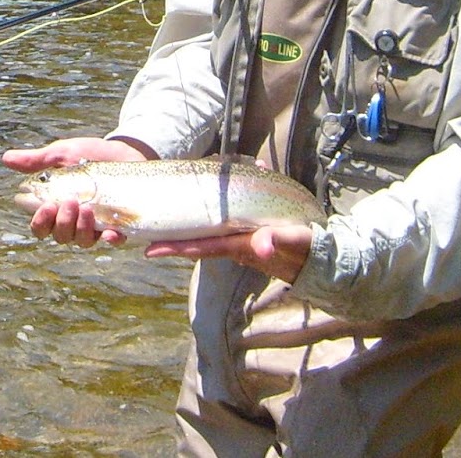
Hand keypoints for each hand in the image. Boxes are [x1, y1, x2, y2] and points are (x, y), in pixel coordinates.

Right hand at [0, 136, 151, 247]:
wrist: (124, 151)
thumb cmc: (89, 155)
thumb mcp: (62, 153)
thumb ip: (36, 160)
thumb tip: (5, 159)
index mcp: (55, 206)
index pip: (40, 226)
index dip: (40, 222)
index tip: (46, 205)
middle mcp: (73, 221)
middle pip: (60, 237)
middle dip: (62, 223)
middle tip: (69, 202)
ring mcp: (95, 225)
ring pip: (82, 241)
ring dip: (81, 229)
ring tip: (87, 209)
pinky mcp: (119, 225)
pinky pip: (113, 241)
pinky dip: (110, 239)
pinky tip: (110, 232)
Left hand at [145, 222, 313, 282]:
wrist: (320, 258)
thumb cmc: (307, 249)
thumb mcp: (296, 242)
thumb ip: (281, 241)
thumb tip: (266, 244)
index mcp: (241, 245)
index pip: (203, 246)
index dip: (178, 247)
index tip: (152, 249)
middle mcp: (235, 246)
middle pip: (196, 243)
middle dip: (170, 242)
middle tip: (141, 237)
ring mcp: (238, 241)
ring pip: (205, 235)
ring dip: (184, 229)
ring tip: (158, 223)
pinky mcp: (245, 236)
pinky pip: (220, 225)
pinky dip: (209, 213)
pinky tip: (198, 202)